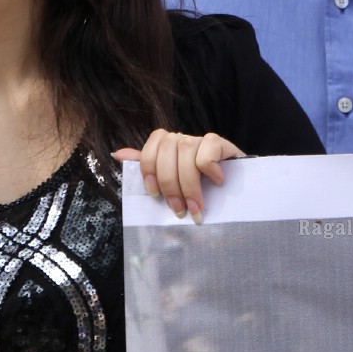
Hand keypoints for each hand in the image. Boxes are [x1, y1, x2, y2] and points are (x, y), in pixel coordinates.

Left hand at [113, 129, 243, 222]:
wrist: (235, 195)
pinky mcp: (222, 144)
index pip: (150, 147)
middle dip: (170, 185)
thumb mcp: (171, 185)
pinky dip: (209, 167)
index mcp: (167, 148)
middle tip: (179, 210)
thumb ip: (147, 169)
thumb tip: (116, 154)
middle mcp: (183, 140)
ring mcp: (202, 140)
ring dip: (189, 184)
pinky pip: (208, 148)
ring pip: (186, 149)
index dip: (149, 170)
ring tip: (196, 207)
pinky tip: (217, 182)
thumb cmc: (199, 193)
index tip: (154, 195)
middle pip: (167, 150)